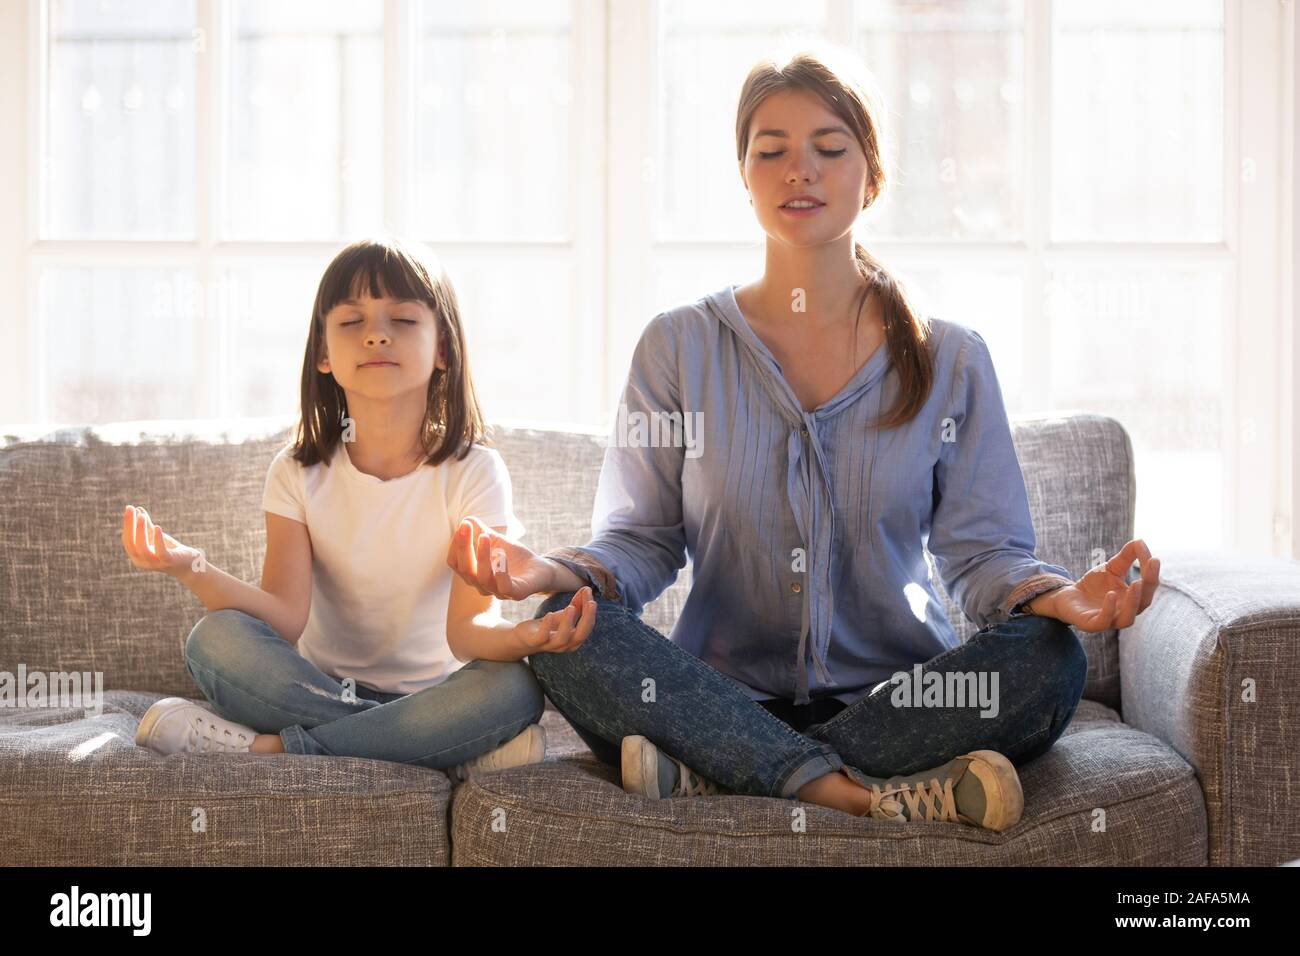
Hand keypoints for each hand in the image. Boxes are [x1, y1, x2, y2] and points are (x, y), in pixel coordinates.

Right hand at [121, 504, 203, 577]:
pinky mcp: (168, 562)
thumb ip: (146, 525)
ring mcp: (155, 563)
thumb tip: (137, 509)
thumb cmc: (170, 550)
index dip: (127, 524)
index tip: (129, 508)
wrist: (189, 565)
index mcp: (137, 556)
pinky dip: (158, 539)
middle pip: (132, 544)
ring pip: (142, 549)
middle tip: (130, 509)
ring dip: (140, 532)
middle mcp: (143, 562)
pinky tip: (157, 527)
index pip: (127, 540)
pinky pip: (160, 552)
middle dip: (130, 526)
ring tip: (141, 516)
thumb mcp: (155, 536)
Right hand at [446, 516, 558, 600]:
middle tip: (466, 526)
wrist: (539, 568)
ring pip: (482, 578)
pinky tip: (501, 556)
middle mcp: (482, 585)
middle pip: (465, 570)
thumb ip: (479, 530)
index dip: (456, 545)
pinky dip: (501, 572)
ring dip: (481, 556)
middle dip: (463, 547)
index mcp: (473, 573)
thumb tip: (466, 520)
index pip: (455, 562)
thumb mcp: (495, 540)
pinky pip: (504, 587)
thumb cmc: (513, 555)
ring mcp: (499, 591)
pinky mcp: (517, 593)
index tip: (463, 525)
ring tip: (484, 537)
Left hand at [512, 585, 597, 652]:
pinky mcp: (535, 642)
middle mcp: (565, 644)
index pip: (587, 626)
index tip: (590, 591)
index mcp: (574, 638)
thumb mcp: (564, 614)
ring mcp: (550, 645)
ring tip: (571, 607)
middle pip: (580, 635)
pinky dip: (547, 626)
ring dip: (568, 622)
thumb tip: (588, 588)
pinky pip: (542, 637)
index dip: (591, 611)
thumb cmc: (548, 626)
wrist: (523, 637)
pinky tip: (550, 614)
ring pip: (563, 638)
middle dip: (587, 619)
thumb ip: (577, 604)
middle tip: (592, 602)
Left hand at [1045, 538, 1160, 632]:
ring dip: (1133, 602)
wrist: (1067, 597)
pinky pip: (1103, 621)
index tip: (1154, 557)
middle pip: (1144, 603)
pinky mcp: (1091, 624)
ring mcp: (1109, 620)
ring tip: (1136, 583)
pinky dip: (1108, 609)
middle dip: (1149, 585)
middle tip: (1151, 565)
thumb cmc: (1094, 585)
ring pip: (1127, 619)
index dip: (1151, 572)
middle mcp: (1125, 612)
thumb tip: (1140, 540)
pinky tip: (1110, 594)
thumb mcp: (1111, 568)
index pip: (1148, 587)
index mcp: (1133, 599)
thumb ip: (1126, 557)